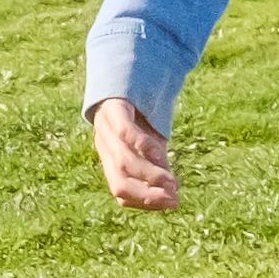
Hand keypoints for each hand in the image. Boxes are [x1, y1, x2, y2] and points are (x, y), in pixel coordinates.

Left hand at [89, 95, 180, 213]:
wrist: (127, 74)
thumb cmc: (141, 114)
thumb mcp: (149, 143)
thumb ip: (157, 164)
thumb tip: (172, 192)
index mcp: (109, 160)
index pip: (121, 192)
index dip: (146, 202)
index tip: (173, 203)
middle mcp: (104, 148)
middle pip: (118, 183)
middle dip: (146, 196)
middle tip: (173, 200)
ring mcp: (106, 129)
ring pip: (123, 161)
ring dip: (149, 175)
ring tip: (172, 182)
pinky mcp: (114, 109)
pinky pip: (126, 132)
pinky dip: (143, 146)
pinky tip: (161, 153)